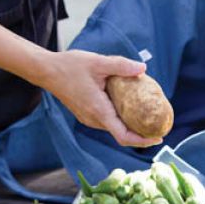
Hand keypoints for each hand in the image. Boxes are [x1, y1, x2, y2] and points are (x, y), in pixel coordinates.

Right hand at [44, 50, 166, 148]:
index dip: (142, 140)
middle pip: (121, 134)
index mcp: (98, 111)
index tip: (158, 138)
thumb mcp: (98, 62)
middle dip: (140, 132)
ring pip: (113, 127)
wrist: (46, 70)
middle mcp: (93, 119)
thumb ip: (121, 65)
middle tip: (158, 123)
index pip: (123, 135)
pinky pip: (106, 120)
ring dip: (129, 124)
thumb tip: (143, 67)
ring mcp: (88, 118)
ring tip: (146, 113)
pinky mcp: (85, 113)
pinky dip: (119, 117)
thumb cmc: (70, 66)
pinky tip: (127, 104)